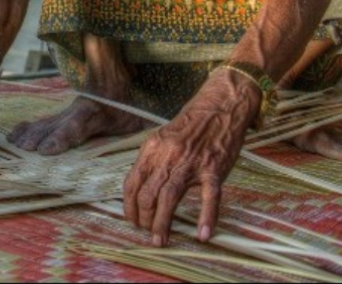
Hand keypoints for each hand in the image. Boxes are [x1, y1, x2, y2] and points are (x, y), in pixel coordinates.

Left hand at [123, 71, 260, 245]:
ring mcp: (191, 162)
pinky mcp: (214, 168)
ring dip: (162, 223)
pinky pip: (209, 197)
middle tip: (147, 233)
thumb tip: (138, 187)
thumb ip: (152, 160)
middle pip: (148, 193)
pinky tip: (202, 235)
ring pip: (170, 197)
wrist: (219, 107)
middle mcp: (168, 155)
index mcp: (152, 148)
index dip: (129, 205)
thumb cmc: (190, 126)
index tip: (132, 220)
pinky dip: (206, 217)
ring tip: (160, 240)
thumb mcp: (163, 138)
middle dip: (144, 218)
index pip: (132, 182)